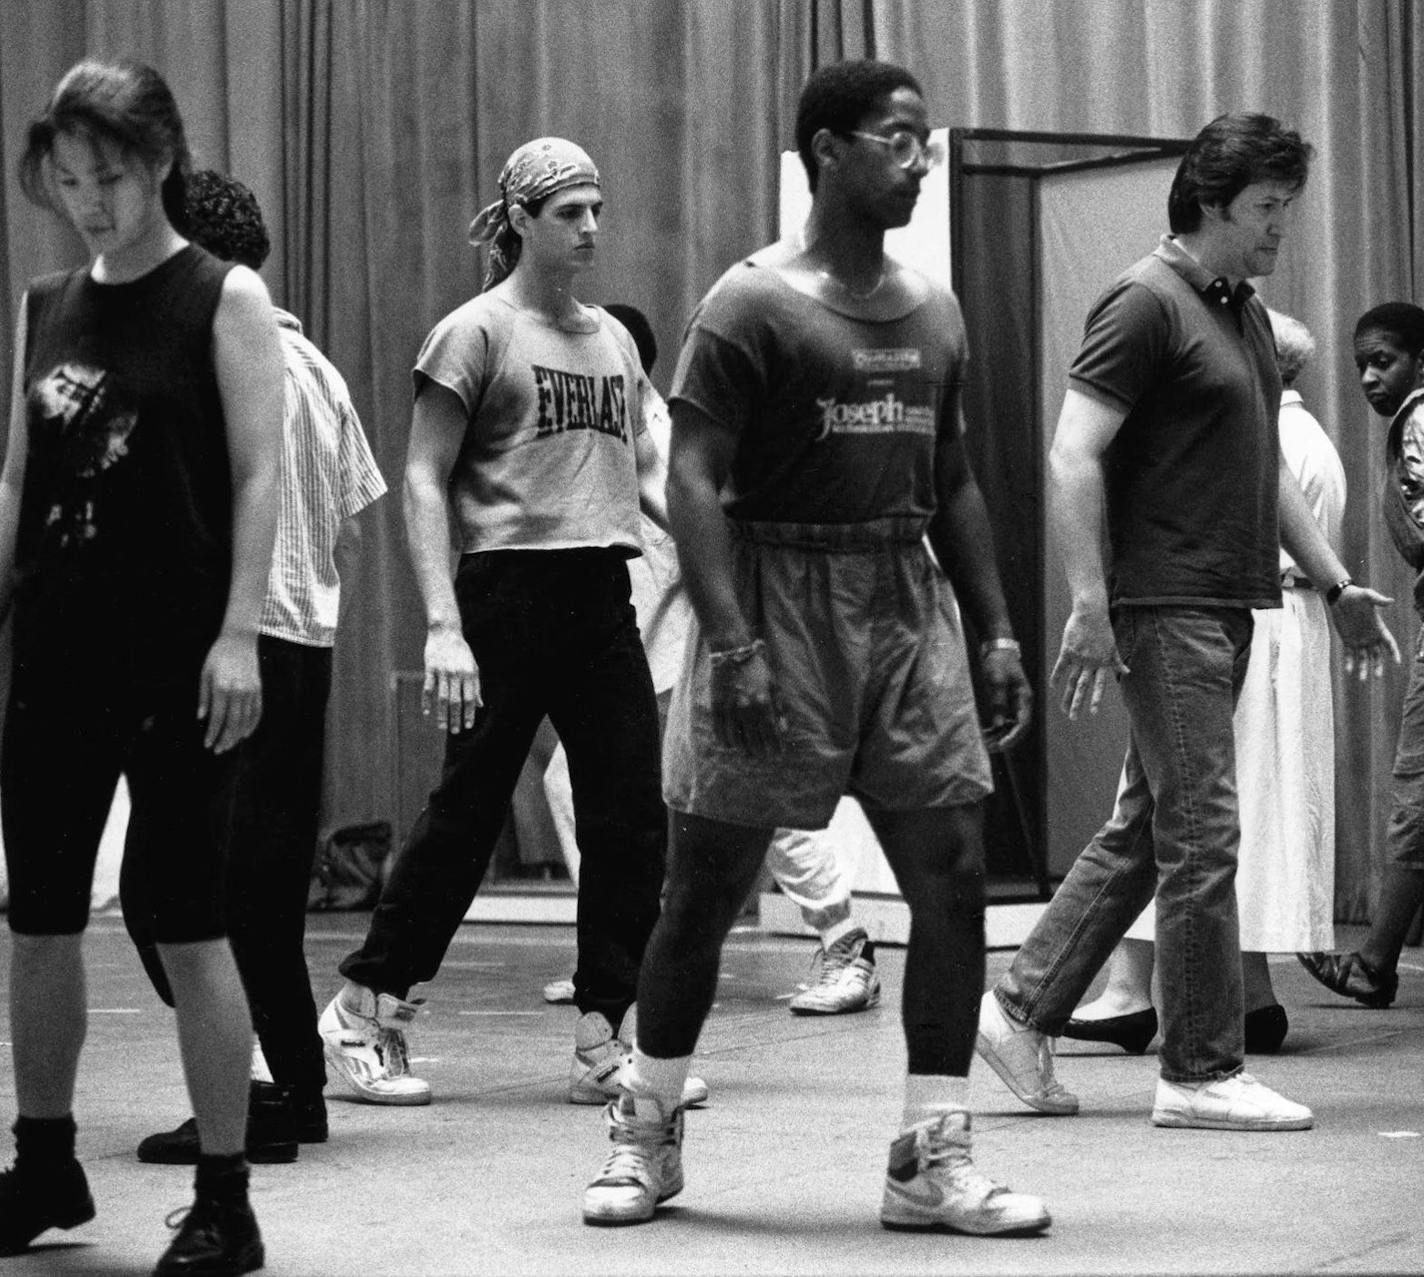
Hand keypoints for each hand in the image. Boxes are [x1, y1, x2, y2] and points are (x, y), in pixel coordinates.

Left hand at [197, 630, 261, 752]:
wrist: (240, 640)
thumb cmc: (218, 656)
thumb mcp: (205, 674)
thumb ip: (204, 697)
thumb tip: (202, 718)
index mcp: (222, 687)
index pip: (217, 717)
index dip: (212, 733)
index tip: (207, 744)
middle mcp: (238, 691)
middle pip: (233, 723)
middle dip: (225, 739)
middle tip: (218, 750)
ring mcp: (250, 691)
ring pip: (245, 720)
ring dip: (237, 735)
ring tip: (229, 745)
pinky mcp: (258, 689)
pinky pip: (257, 711)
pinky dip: (252, 724)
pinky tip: (245, 733)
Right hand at [423, 624, 480, 732]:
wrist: (445, 633)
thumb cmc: (462, 652)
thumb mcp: (473, 667)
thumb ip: (476, 687)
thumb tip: (480, 706)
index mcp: (469, 674)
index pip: (470, 698)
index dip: (469, 713)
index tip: (468, 726)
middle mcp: (456, 674)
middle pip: (455, 701)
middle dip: (456, 718)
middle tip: (455, 731)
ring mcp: (442, 671)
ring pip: (441, 697)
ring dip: (442, 714)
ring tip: (442, 727)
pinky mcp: (430, 669)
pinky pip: (428, 688)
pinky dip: (427, 701)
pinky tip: (427, 713)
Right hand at [710, 645, 785, 756]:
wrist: (731, 654)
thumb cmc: (756, 670)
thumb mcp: (774, 686)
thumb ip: (780, 709)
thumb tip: (784, 730)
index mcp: (763, 702)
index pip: (770, 733)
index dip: (775, 746)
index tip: (778, 754)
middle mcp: (746, 709)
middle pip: (754, 740)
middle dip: (760, 751)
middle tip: (763, 756)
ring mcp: (729, 709)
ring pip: (736, 740)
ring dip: (743, 748)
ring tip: (748, 751)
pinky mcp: (716, 708)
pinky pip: (720, 732)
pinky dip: (726, 741)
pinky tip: (731, 745)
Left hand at [981, 647, 1032, 751]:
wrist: (999, 649)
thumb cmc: (999, 662)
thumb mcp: (997, 680)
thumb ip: (999, 702)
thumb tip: (1000, 725)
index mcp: (1025, 698)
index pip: (1023, 724)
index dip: (1013, 737)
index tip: (1000, 746)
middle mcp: (1023, 704)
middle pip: (1018, 729)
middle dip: (1005, 740)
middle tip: (990, 749)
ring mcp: (1015, 704)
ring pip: (1011, 726)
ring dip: (1000, 736)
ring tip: (985, 745)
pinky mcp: (1007, 703)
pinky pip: (1004, 721)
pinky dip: (996, 729)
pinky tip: (985, 734)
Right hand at [1050, 604, 1128, 718]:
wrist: (1091, 613)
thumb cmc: (1103, 629)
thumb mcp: (1112, 646)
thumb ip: (1117, 661)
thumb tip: (1126, 672)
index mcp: (1102, 663)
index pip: (1099, 685)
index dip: (1096, 699)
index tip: (1092, 712)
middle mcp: (1090, 663)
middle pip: (1082, 687)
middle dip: (1077, 703)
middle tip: (1073, 717)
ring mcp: (1078, 657)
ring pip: (1071, 680)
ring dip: (1066, 696)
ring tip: (1063, 709)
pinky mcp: (1067, 650)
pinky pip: (1061, 666)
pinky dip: (1056, 676)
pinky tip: (1053, 687)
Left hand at [1330, 585, 1399, 679]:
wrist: (1341, 597)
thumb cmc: (1357, 595)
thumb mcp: (1368, 596)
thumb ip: (1378, 600)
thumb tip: (1390, 601)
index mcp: (1379, 628)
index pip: (1389, 643)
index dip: (1394, 652)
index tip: (1397, 662)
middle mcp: (1371, 636)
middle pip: (1377, 655)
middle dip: (1378, 665)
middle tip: (1378, 676)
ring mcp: (1360, 639)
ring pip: (1364, 658)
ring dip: (1364, 668)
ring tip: (1363, 679)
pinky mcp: (1348, 640)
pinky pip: (1350, 654)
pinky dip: (1350, 662)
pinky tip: (1349, 670)